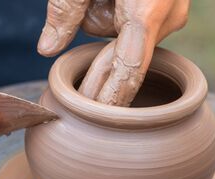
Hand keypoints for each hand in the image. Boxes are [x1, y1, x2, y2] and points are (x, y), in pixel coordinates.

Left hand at [38, 0, 189, 105]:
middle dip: (95, 75)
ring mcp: (167, 13)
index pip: (129, 73)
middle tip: (73, 100)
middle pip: (122, 62)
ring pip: (123, 42)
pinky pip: (131, 27)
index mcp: (147, 12)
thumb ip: (63, 11)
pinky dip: (112, 19)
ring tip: (95, 0)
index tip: (101, 129)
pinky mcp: (162, 8)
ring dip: (101, 30)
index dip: (112, 102)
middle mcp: (165, 18)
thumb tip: (47, 50)